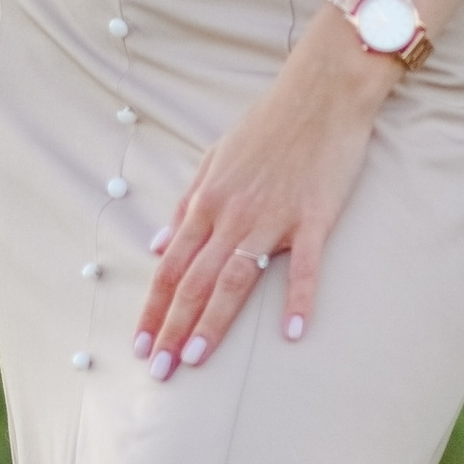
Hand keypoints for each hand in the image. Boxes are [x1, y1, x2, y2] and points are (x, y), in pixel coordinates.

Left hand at [135, 13, 395, 376]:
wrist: (321, 91)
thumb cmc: (268, 123)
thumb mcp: (215, 156)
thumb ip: (187, 204)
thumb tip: (157, 246)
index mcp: (208, 200)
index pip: (171, 265)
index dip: (155, 308)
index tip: (142, 344)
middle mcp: (234, 213)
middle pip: (196, 280)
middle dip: (174, 328)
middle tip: (159, 372)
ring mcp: (275, 217)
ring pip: (236, 279)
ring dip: (214, 322)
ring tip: (196, 360)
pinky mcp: (315, 217)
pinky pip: (306, 266)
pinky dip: (299, 299)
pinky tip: (294, 332)